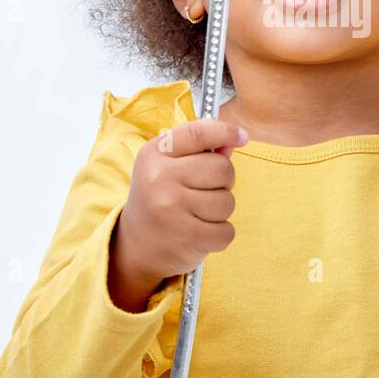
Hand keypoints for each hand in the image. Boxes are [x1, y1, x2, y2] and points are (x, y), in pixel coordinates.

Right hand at [109, 118, 248, 306]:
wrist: (136, 246)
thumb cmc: (160, 199)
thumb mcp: (168, 166)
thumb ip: (199, 150)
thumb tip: (232, 141)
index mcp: (154, 154)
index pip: (197, 133)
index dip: (225, 131)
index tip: (241, 136)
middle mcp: (160, 178)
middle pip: (222, 168)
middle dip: (223, 180)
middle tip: (203, 191)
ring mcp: (172, 208)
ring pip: (228, 201)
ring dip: (220, 209)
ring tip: (197, 213)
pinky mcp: (187, 237)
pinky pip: (227, 230)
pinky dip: (220, 233)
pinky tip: (199, 232)